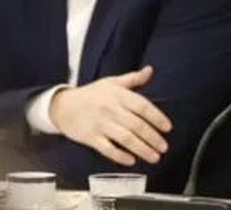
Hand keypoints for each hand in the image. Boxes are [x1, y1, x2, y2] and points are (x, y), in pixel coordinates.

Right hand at [49, 65, 171, 165]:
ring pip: (125, 139)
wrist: (62, 106)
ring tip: (155, 157)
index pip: (142, 106)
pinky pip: (107, 149)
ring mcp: (100, 124)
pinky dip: (119, 156)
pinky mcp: (90, 137)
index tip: (168, 128)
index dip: (157, 117)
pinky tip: (131, 161)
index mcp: (118, 95)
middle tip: (164, 147)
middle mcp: (111, 109)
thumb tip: (150, 70)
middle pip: (136, 125)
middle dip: (153, 138)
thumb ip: (133, 79)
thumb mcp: (111, 82)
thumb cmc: (91, 94)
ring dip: (142, 149)